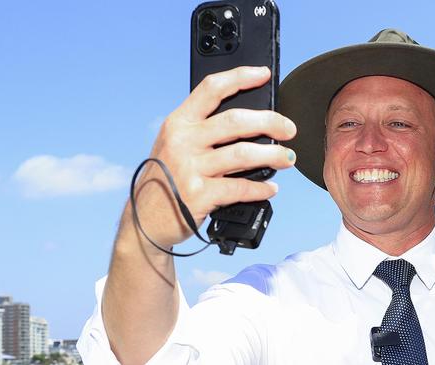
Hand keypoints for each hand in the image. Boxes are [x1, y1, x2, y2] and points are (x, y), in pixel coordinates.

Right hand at [123, 66, 296, 251]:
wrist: (144, 221)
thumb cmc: (165, 180)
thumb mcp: (173, 146)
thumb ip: (200, 130)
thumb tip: (250, 122)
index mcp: (177, 123)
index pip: (211, 89)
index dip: (240, 77)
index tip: (263, 74)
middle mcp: (182, 141)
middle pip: (236, 120)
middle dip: (271, 122)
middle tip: (289, 129)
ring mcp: (190, 168)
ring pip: (244, 154)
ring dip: (273, 155)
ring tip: (287, 159)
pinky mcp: (199, 195)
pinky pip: (240, 187)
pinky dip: (261, 188)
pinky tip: (270, 188)